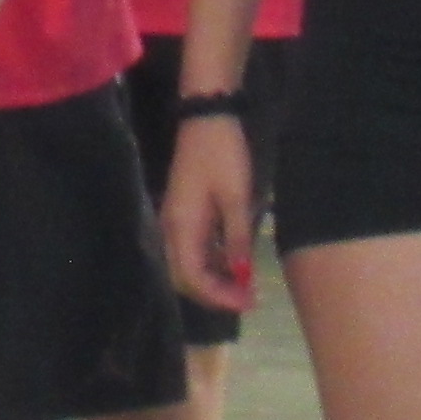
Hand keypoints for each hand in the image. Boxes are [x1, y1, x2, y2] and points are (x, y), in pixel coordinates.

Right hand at [162, 116, 255, 313]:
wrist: (207, 117)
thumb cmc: (222, 155)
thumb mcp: (237, 197)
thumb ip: (237, 239)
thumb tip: (242, 275)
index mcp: (182, 227)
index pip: (192, 277)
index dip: (218, 296)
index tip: (247, 301)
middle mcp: (172, 229)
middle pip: (185, 277)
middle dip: (215, 293)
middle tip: (247, 298)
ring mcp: (177, 221)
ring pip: (189, 265)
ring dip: (214, 279)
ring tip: (245, 285)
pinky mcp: (185, 214)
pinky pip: (195, 249)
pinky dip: (213, 262)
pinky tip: (235, 263)